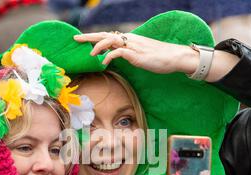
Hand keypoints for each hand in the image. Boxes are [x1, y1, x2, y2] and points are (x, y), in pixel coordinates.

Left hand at [73, 32, 198, 73]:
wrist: (174, 57)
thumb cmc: (159, 58)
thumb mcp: (141, 55)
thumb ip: (130, 54)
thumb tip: (119, 58)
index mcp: (130, 39)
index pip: (109, 36)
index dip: (95, 37)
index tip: (83, 39)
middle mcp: (129, 40)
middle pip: (105, 35)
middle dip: (89, 37)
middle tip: (75, 38)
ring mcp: (133, 46)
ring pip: (110, 41)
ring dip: (98, 47)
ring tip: (90, 55)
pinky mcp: (136, 54)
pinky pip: (118, 52)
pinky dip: (109, 56)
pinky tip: (104, 63)